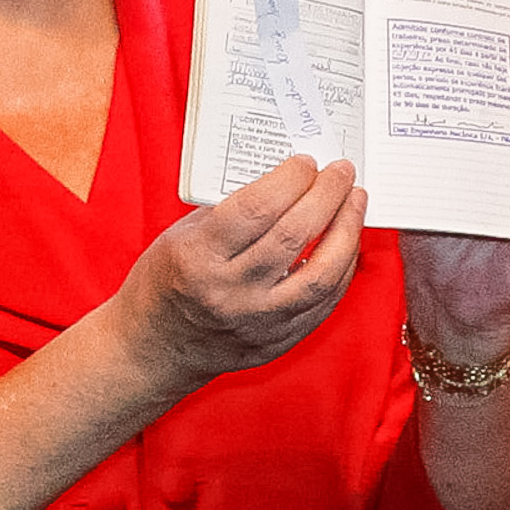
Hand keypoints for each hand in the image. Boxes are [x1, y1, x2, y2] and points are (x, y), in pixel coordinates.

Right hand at [114, 155, 367, 392]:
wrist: (154, 347)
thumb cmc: (165, 281)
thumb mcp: (183, 235)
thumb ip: (231, 210)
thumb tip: (285, 181)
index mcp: (199, 257)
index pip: (257, 208)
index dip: (290, 179)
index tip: (305, 162)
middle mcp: (231, 292)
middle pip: (293, 235)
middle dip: (326, 195)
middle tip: (340, 171)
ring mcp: (258, 322)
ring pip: (321, 274)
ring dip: (347, 231)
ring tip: (355, 202)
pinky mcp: (277, 342)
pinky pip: (323, 302)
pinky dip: (341, 268)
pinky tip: (346, 243)